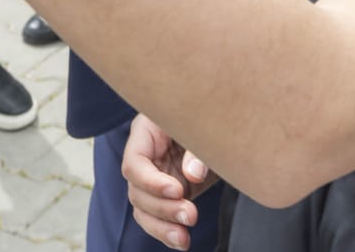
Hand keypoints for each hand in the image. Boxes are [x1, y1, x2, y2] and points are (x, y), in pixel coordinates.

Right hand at [123, 114, 219, 249]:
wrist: (220, 123)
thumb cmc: (208, 116)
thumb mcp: (204, 126)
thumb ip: (198, 149)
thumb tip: (194, 175)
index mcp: (147, 133)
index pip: (135, 163)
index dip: (151, 181)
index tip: (177, 190)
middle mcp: (145, 158)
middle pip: (138, 191)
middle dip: (163, 208)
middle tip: (190, 215)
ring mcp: (153, 177)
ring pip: (144, 209)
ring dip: (162, 227)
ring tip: (184, 238)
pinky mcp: (164, 194)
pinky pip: (156, 217)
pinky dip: (167, 231)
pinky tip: (181, 241)